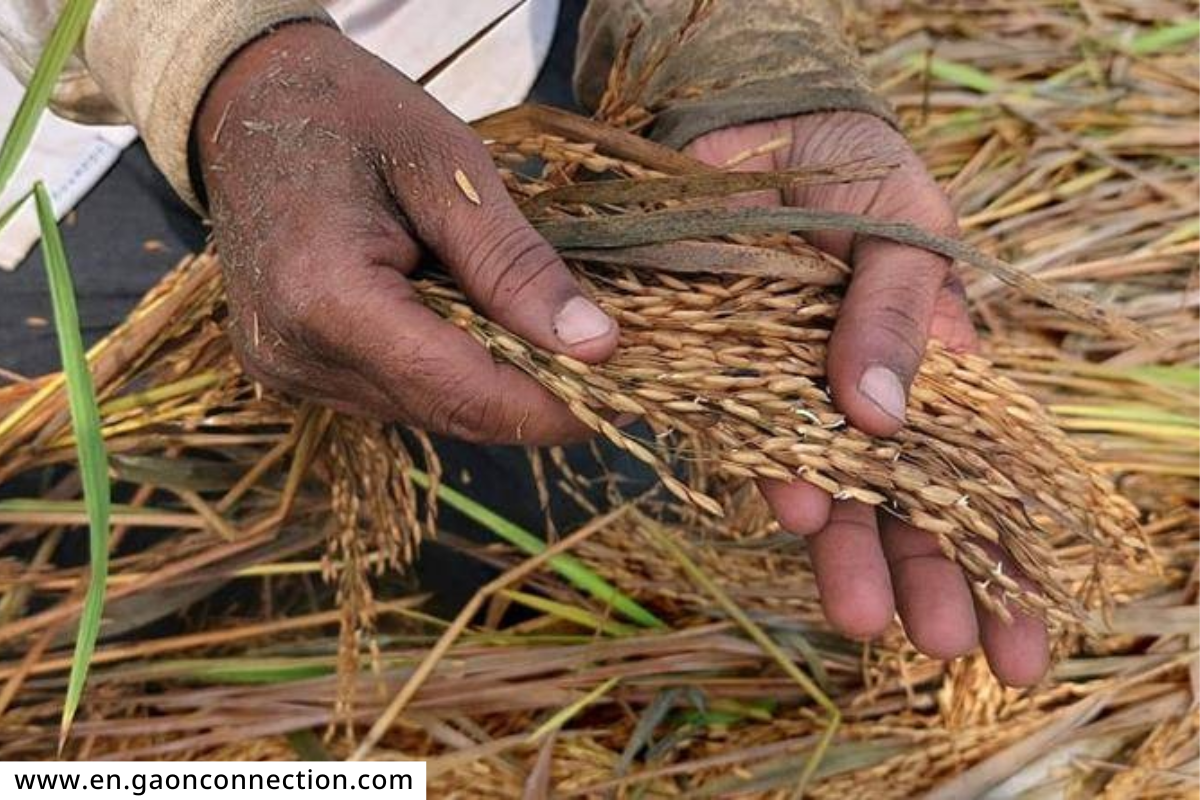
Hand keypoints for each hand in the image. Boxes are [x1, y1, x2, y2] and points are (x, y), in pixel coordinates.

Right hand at [194, 23, 617, 443]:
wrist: (248, 102)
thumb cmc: (348, 113)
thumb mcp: (447, 169)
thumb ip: (516, 265)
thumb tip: (596, 345)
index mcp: (326, 296)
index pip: (462, 390)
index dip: (552, 406)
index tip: (627, 395)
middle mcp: (297, 352)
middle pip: (449, 411)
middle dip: (538, 403)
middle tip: (613, 370)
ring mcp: (290, 369)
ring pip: (428, 410)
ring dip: (499, 389)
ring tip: (561, 345)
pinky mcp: (295, 368)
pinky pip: (398, 393)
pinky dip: (455, 373)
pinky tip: (490, 332)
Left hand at [686, 112, 1048, 685]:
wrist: (760, 135)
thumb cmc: (856, 174)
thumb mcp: (903, 229)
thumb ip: (898, 315)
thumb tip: (884, 418)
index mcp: (936, 365)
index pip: (976, 473)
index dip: (998, 555)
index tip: (1016, 641)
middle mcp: (872, 396)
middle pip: (908, 503)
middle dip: (927, 578)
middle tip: (947, 650)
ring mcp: (803, 396)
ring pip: (835, 490)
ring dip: (851, 552)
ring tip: (859, 616)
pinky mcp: (733, 382)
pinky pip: (755, 439)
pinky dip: (775, 471)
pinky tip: (797, 510)